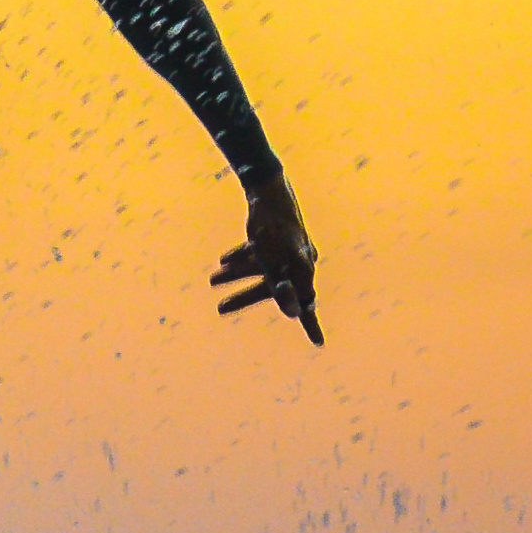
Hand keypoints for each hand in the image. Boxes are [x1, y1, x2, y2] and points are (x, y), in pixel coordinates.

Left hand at [212, 173, 318, 343]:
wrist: (267, 188)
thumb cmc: (272, 228)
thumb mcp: (274, 262)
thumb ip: (282, 289)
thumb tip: (295, 314)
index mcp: (303, 269)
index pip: (306, 303)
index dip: (311, 325)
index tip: (319, 343)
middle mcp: (298, 260)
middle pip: (272, 288)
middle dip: (244, 297)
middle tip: (220, 309)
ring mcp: (287, 247)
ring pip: (261, 269)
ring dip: (236, 276)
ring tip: (212, 280)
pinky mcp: (275, 235)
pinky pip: (258, 253)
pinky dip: (241, 258)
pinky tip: (223, 261)